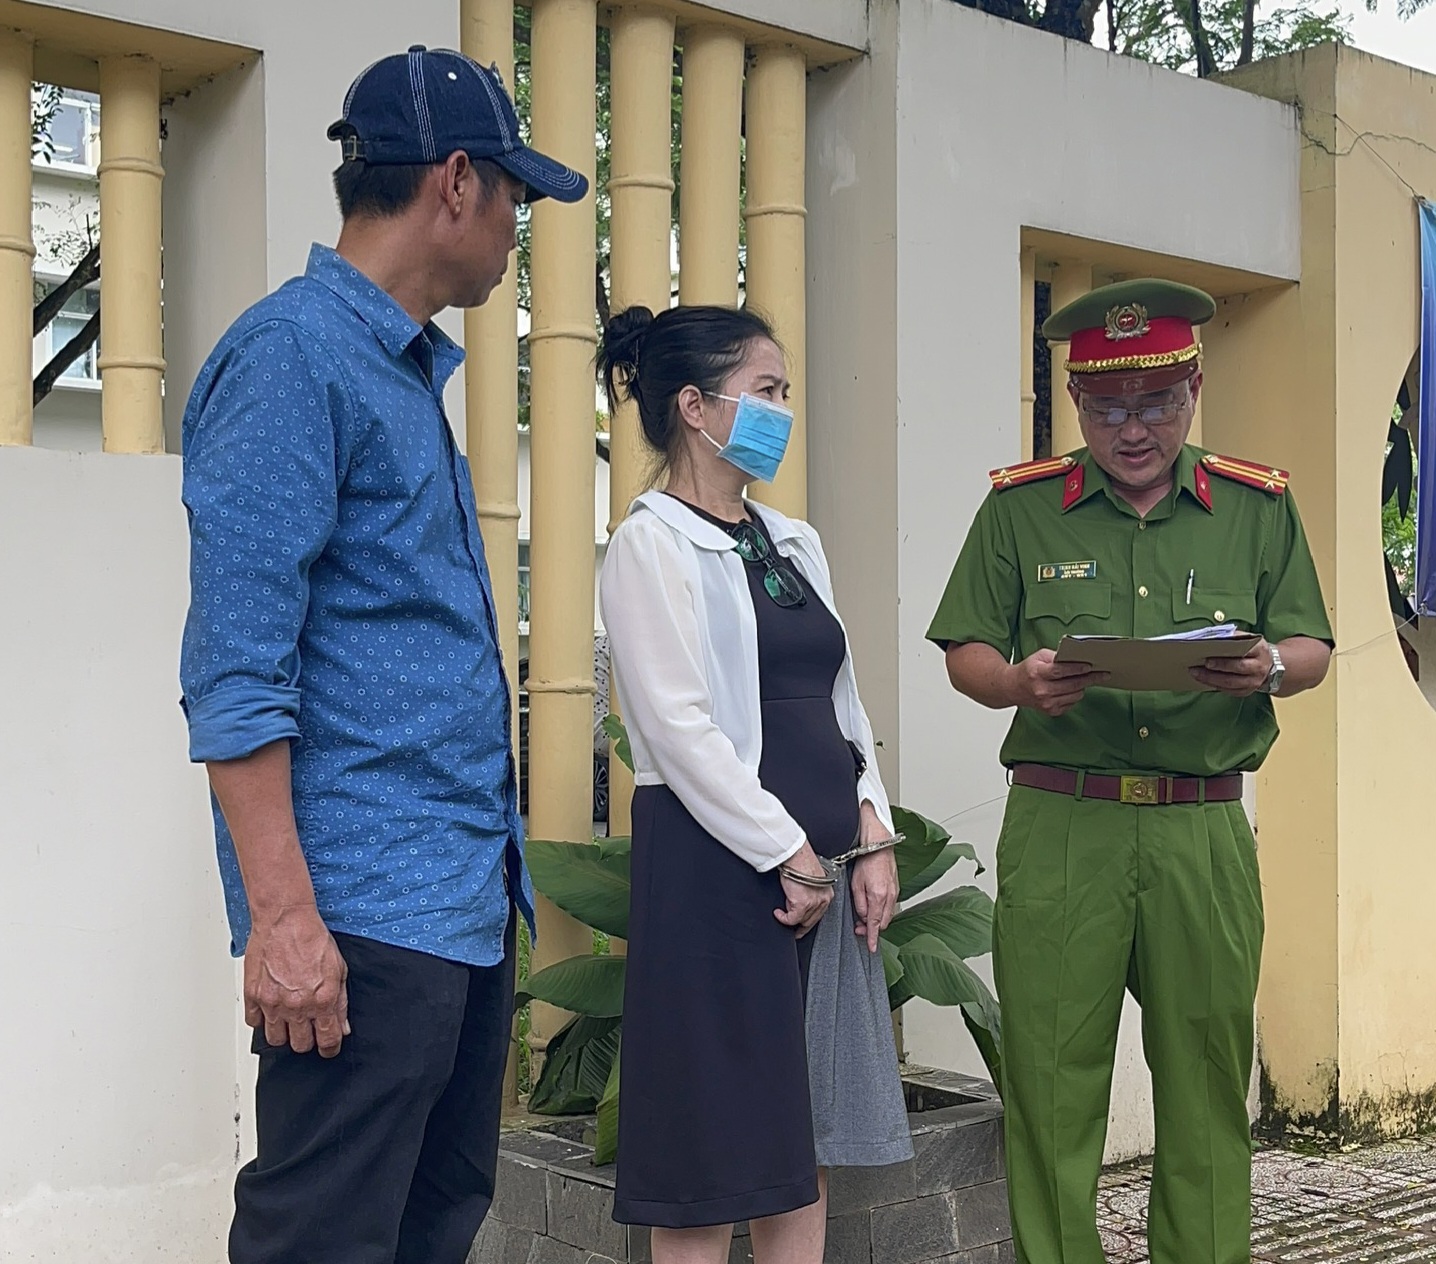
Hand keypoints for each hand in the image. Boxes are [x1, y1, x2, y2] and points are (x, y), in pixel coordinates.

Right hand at [244, 904, 349, 1056]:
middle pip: (300, 1045)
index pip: (327, 1040)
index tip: (328, 1048)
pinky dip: (262, 1019)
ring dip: (283, 1033)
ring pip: (276, 1040)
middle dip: (306, 1040)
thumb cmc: (312, 938)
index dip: (330, 1048)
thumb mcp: (339, 969)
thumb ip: (341, 1002)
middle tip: (307, 1028)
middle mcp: (297, 1006)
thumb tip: (343, 1026)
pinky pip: (254, 1023)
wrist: (286, 919)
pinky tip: (270, 1008)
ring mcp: (273, 1003)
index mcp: (322, 1000)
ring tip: (288, 1019)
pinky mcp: (254, 995)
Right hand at [774, 841, 833, 938]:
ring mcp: (814, 903)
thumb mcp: (810, 878)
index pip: (819, 913)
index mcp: (827, 893)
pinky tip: (778, 913)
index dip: (809, 920)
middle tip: (793, 930)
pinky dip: (783, 918)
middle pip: (811, 920)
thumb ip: (809, 891)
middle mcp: (823, 899)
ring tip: (782, 913)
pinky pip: (791, 919)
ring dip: (790, 919)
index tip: (803, 925)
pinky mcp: (802, 904)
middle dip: (801, 925)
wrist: (796, 854)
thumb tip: (799, 899)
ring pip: (801, 920)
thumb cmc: (801, 861)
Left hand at [851, 848, 897, 953]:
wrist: (879, 847)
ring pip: (887, 916)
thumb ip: (860, 904)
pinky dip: (882, 912)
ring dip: (877, 920)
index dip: (872, 938)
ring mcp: (895, 893)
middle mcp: (890, 897)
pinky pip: (890, 907)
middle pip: (882, 923)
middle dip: (871, 929)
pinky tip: (873, 907)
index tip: (871, 948)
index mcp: (878, 897)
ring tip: (864, 917)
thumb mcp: (856, 884)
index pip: (875, 924)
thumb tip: (863, 917)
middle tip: (858, 927)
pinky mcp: (896, 890)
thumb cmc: (866, 862)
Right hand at [1006, 649, 1109, 716]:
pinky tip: (1070, 689)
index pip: (1060, 671)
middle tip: (1102, 673)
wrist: (1013, 688)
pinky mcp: (1051, 711)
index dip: (1076, 669)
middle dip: (1089, 678)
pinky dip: (1074, 695)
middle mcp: (1041, 690)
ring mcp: (1046, 703)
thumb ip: (1057, 656)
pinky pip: (1072, 703)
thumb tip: (1077, 658)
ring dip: (1082, 686)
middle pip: (1072, 685)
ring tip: (1082, 679)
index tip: (1090, 666)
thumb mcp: (1039, 656)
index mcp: (1037, 673)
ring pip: (1076, 695)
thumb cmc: (1028, 670)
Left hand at [1190, 638, 1273, 696]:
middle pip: (1238, 668)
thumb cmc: (1253, 650)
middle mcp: (1259, 667)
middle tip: (1202, 663)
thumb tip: (1212, 636)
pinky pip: (1228, 691)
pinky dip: (1214, 685)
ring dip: (1211, 678)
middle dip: (1218, 666)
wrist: (1271, 666)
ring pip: (1231, 683)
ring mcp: (1253, 682)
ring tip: (1195, 672)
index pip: (1245, 651)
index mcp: (1260, 650)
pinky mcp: (1246, 691)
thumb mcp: (1250, 639)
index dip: (1230, 651)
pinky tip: (1202, 680)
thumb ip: (1234, 637)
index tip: (1211, 652)